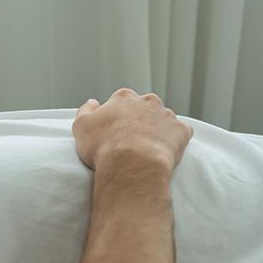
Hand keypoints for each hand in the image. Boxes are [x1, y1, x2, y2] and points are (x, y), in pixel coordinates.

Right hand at [72, 88, 192, 171]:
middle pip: (144, 107)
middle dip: (139, 120)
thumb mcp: (80, 126)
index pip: (121, 101)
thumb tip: (92, 102)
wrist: (132, 165)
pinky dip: (174, 141)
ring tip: (147, 150)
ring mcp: (167, 115)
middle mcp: (148, 101)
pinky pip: (180, 133)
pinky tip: (164, 152)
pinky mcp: (182, 131)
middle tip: (130, 141)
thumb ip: (85, 110)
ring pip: (162, 120)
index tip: (113, 132)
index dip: (117, 117)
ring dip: (157, 130)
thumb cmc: (104, 146)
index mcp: (124, 97)